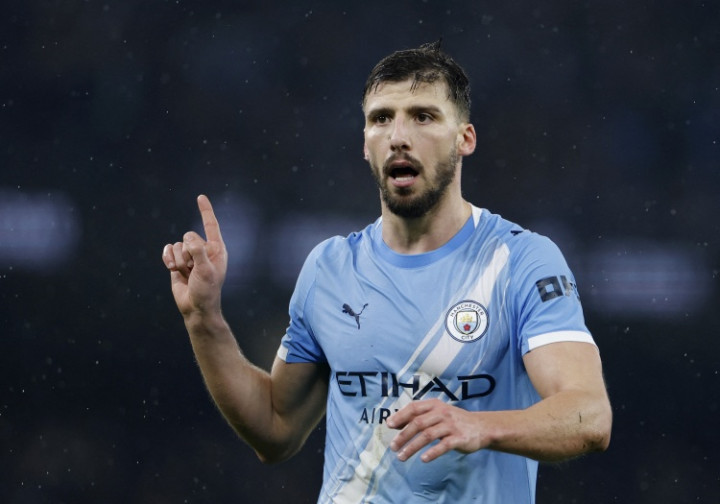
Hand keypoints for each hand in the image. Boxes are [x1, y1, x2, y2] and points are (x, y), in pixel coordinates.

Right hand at [161, 195, 227, 317]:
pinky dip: (167, 258)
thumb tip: (188, 239)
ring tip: (186, 273)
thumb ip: (198, 252)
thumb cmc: (207, 290)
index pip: (211, 225)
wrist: (195, 307)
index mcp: (217, 249)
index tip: (200, 197)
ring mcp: (190, 256)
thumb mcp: (206, 270)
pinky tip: (171, 269)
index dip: (205, 211)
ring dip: (177, 260)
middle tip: (193, 270)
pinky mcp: (177, 262)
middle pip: (188, 236)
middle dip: (187, 253)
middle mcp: (204, 250)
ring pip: (176, 245)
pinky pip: (168, 250)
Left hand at [386, 399, 488, 462]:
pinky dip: (432, 452)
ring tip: (401, 457)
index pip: (414, 408)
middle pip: (418, 423)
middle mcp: (442, 413)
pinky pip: (443, 446)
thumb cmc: (454, 421)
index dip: (400, 416)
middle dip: (403, 435)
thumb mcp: (437, 413)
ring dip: (412, 447)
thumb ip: (418, 416)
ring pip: (427, 435)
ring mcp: (451, 425)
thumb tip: (394, 423)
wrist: (481, 427)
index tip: (389, 425)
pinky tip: (423, 459)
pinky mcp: (459, 438)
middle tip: (393, 447)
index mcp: (435, 405)